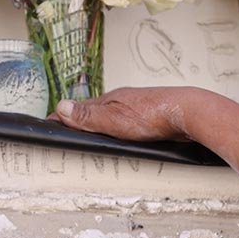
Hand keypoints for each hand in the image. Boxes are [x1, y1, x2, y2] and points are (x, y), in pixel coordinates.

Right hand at [55, 86, 194, 142]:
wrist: (188, 113)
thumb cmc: (155, 114)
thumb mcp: (114, 119)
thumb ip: (89, 116)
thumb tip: (61, 107)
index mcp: (110, 100)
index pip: (78, 109)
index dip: (64, 117)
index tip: (50, 123)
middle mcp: (122, 102)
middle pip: (95, 111)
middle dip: (80, 119)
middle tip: (66, 126)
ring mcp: (137, 109)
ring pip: (112, 117)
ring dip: (100, 124)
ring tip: (90, 132)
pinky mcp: (151, 118)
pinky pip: (128, 124)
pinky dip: (119, 130)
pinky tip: (124, 137)